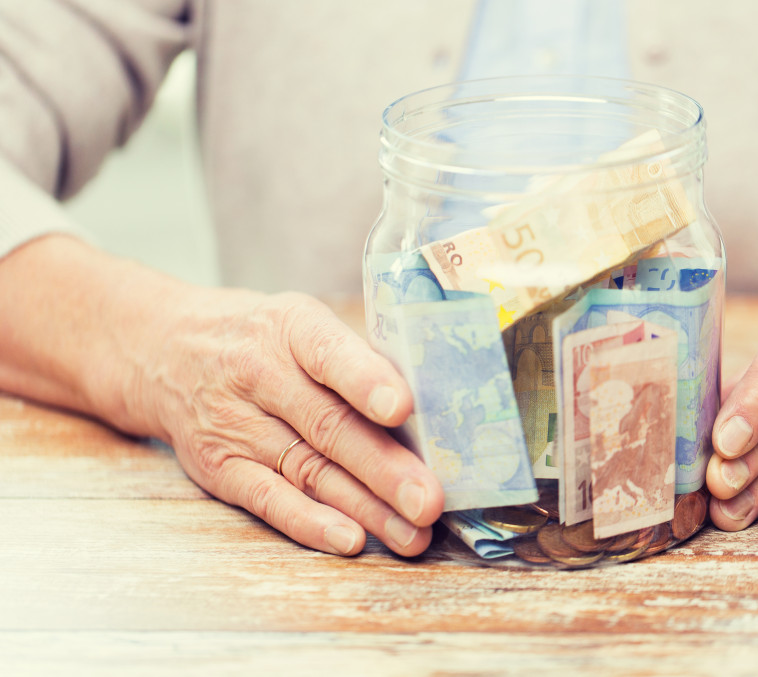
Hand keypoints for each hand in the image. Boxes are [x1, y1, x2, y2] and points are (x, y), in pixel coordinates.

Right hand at [144, 287, 444, 556]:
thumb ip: (355, 361)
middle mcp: (259, 374)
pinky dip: (309, 523)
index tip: (402, 408)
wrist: (167, 348)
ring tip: (413, 534)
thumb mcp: (302, 323)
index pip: (329, 354)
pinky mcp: (219, 466)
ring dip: (366, 508)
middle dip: (385, 469)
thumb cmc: (263, 339)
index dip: (367, 381)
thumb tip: (430, 413)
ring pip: (309, 471)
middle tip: (430, 501)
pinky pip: (268, 499)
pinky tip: (350, 539)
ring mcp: (235, 423)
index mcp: (292, 328)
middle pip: (329, 426)